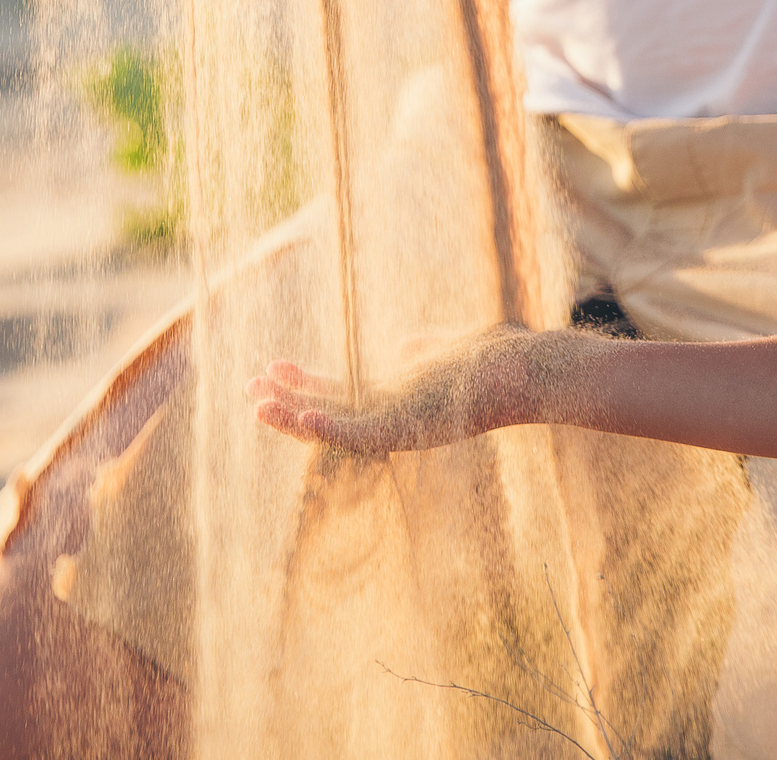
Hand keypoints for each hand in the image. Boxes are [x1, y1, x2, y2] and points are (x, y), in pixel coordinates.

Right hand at [249, 329, 534, 454]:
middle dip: (288, 398)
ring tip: (256, 404)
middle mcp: (393, 413)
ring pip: (337, 423)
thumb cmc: (496, 360)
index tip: (273, 364)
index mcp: (398, 395)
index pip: (341, 390)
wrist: (529, 374)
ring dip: (295, 415)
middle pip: (329, 407)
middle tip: (247, 387)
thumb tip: (405, 346)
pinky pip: (363, 432)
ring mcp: (400, 422)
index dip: (305, 381)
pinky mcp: (412, 428)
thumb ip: (423, 350)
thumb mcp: (448, 350)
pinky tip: (303, 415)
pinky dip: (331, 427)